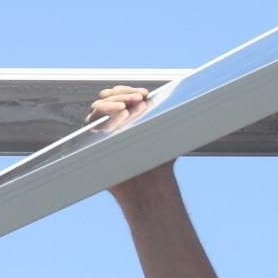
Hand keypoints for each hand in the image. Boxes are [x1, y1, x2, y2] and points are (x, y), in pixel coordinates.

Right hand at [86, 85, 176, 205]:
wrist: (151, 186)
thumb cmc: (159, 161)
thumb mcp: (166, 134)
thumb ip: (168, 116)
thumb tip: (186, 100)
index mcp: (125, 116)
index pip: (119, 95)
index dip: (129, 91)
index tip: (145, 94)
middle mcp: (110, 122)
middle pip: (106, 98)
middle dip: (122, 94)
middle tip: (139, 98)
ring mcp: (99, 133)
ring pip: (96, 110)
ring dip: (111, 103)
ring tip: (127, 107)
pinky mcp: (91, 145)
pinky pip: (92, 128)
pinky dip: (105, 119)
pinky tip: (121, 118)